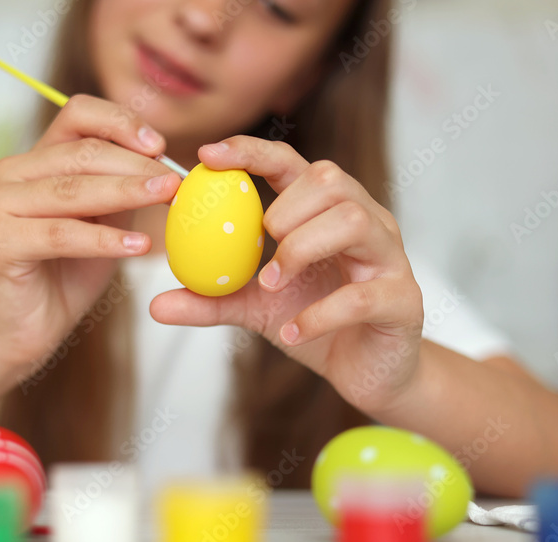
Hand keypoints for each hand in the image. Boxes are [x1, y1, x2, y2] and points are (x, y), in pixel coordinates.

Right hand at [0, 95, 181, 373]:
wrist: (26, 329)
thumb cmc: (66, 274)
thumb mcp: (105, 221)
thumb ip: (124, 187)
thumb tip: (166, 160)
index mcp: (35, 159)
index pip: (78, 114)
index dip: (121, 123)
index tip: (160, 146)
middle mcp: (9, 172)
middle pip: (81, 152)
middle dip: (136, 166)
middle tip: (176, 183)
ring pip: (72, 190)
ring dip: (126, 193)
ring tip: (168, 202)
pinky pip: (62, 234)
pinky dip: (104, 239)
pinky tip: (139, 245)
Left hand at [149, 136, 423, 414]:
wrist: (370, 374)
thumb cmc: (317, 324)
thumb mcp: (256, 309)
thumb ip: (211, 300)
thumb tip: (154, 304)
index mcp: (325, 212)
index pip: (291, 162)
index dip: (250, 152)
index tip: (205, 156)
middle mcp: (365, 222)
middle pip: (330, 180)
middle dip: (285, 206)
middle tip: (260, 243)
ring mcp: (389, 258)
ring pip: (354, 221)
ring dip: (301, 249)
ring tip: (270, 284)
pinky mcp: (403, 301)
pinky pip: (363, 294)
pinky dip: (319, 314)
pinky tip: (293, 332)